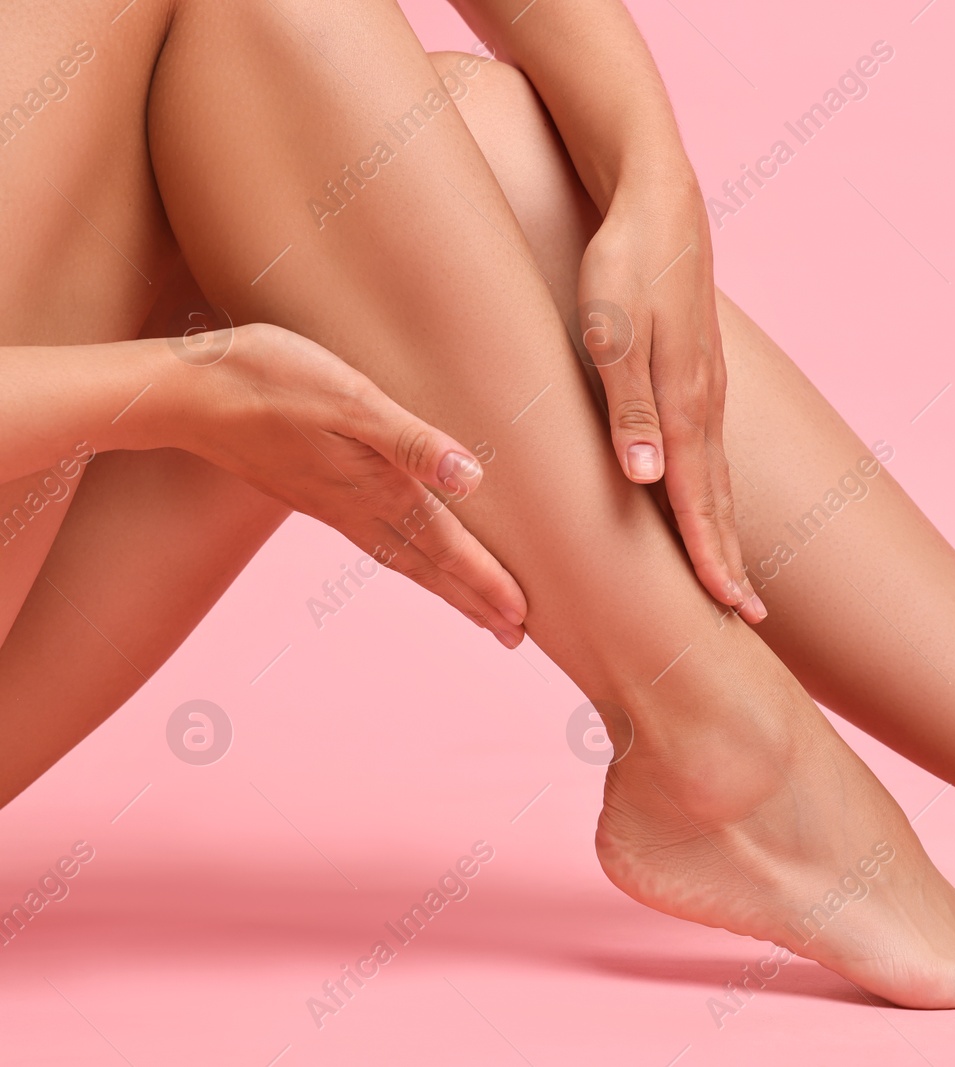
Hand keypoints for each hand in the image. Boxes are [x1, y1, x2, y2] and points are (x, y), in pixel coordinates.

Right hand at [171, 323, 527, 646]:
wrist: (183, 392)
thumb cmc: (270, 381)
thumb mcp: (351, 399)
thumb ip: (412, 441)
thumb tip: (471, 480)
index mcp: (377, 488)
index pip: (447, 547)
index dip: (487, 582)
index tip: (522, 619)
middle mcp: (358, 507)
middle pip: (429, 567)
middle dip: (474, 602)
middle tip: (515, 638)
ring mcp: (333, 505)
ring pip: (403, 560)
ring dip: (444, 588)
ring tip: (477, 612)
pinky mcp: (314, 492)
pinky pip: (376, 542)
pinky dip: (408, 562)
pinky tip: (410, 559)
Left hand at [576, 176, 763, 622]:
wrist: (659, 198)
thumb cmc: (625, 263)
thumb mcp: (612, 331)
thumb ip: (629, 408)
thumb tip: (645, 480)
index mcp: (685, 403)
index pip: (699, 501)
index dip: (711, 560)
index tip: (729, 612)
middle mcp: (705, 405)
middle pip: (720, 499)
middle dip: (732, 562)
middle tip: (749, 621)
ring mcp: (707, 390)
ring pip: (719, 477)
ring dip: (727, 531)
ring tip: (735, 577)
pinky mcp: (698, 374)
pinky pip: (711, 450)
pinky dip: (715, 492)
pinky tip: (709, 500)